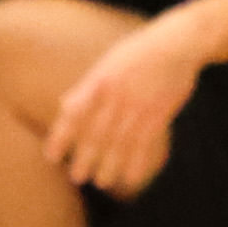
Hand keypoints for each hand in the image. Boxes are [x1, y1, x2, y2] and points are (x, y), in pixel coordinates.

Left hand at [40, 18, 204, 197]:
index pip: (74, 114)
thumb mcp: (107, 63)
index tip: (51, 156)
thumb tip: (64, 106)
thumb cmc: (138, 52)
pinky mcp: (159, 114)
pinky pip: (146, 143)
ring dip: (109, 165)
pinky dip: (138, 162)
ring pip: (120, 143)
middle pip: (96, 133)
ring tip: (101, 182)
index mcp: (100, 82)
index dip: (61, 137)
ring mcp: (138, 106)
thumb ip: (85, 88)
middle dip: (84, 158)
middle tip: (76, 177)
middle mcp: (116, 96)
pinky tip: (130, 178)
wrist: (176, 44)